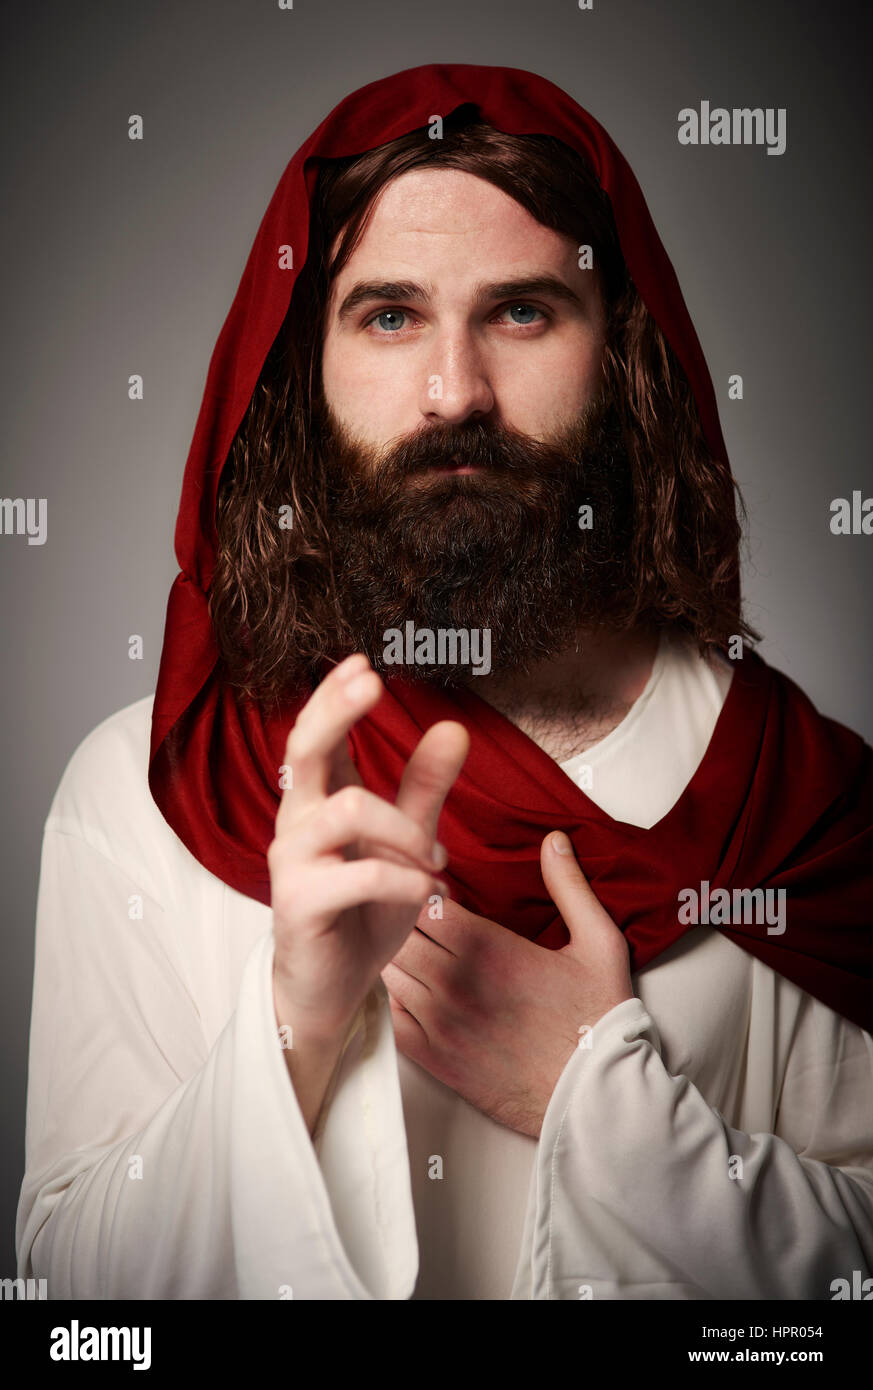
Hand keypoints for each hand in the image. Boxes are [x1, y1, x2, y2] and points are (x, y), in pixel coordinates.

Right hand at [269, 652, 469, 1041]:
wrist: (331, 988)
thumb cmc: (363, 912)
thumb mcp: (405, 844)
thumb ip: (424, 789)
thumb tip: (454, 727)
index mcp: (318, 801)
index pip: (316, 734)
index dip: (334, 695)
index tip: (363, 661)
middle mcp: (297, 822)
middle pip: (306, 749)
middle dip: (338, 711)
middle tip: (373, 682)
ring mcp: (292, 862)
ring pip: (349, 809)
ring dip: (407, 829)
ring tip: (435, 863)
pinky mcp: (299, 903)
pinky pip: (359, 874)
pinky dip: (405, 880)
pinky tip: (427, 893)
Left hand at [381, 829, 633, 1136]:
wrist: (594, 1097)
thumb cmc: (597, 1018)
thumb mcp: (598, 941)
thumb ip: (570, 885)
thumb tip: (554, 839)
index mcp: (487, 947)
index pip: (422, 898)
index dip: (421, 885)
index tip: (432, 883)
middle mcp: (453, 982)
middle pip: (397, 929)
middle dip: (400, 914)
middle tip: (410, 908)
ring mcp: (438, 1021)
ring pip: (388, 970)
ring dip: (394, 953)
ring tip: (406, 944)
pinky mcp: (433, 1057)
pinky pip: (389, 1016)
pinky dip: (391, 997)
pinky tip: (409, 987)